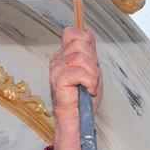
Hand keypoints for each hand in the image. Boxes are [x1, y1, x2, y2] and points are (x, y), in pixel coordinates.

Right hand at [47, 26, 101, 149]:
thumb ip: (90, 51)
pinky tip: (88, 89)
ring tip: (90, 85)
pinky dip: (89, 82)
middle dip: (93, 62)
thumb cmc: (84, 97)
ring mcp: (56, 68)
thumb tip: (88, 32)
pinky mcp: (58, 79)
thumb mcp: (92, 69)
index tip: (92, 62)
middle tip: (92, 78)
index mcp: (65, 54)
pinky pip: (79, 72)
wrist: (78, 118)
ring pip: (81, 57)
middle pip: (80, 44)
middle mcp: (58, 59)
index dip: (88, 44)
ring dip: (92, 74)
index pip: (74, 33)